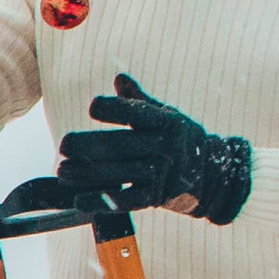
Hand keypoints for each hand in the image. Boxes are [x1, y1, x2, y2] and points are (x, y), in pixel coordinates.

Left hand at [55, 74, 253, 223]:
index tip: (93, 107)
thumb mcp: (166, 115)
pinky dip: (102, 201)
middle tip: (64, 145)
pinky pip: (126, 200)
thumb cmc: (181, 139)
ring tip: (63, 170)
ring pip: (119, 173)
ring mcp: (161, 174)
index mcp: (166, 123)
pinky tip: (80, 200)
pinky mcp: (156, 198)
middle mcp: (164, 148)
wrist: (215, 175)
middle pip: (121, 145)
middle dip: (89, 145)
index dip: (114, 109)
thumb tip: (119, 78)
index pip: (137, 113)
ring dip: (87, 174)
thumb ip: (139, 100)